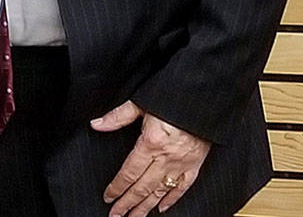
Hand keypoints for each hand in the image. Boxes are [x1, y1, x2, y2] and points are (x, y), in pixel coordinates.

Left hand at [91, 101, 210, 215]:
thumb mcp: (141, 102)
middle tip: (116, 216)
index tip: (108, 197)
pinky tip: (163, 208)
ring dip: (146, 207)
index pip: (129, 172)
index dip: (117, 187)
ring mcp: (182, 163)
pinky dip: (172, 199)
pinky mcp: (195, 164)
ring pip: (161, 191)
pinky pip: (182, 187)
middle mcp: (166, 157)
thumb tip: (98, 124)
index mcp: (151, 143)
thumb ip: (118, 116)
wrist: (204, 97)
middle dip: (127, 204)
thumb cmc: (173, 97)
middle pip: (143, 187)